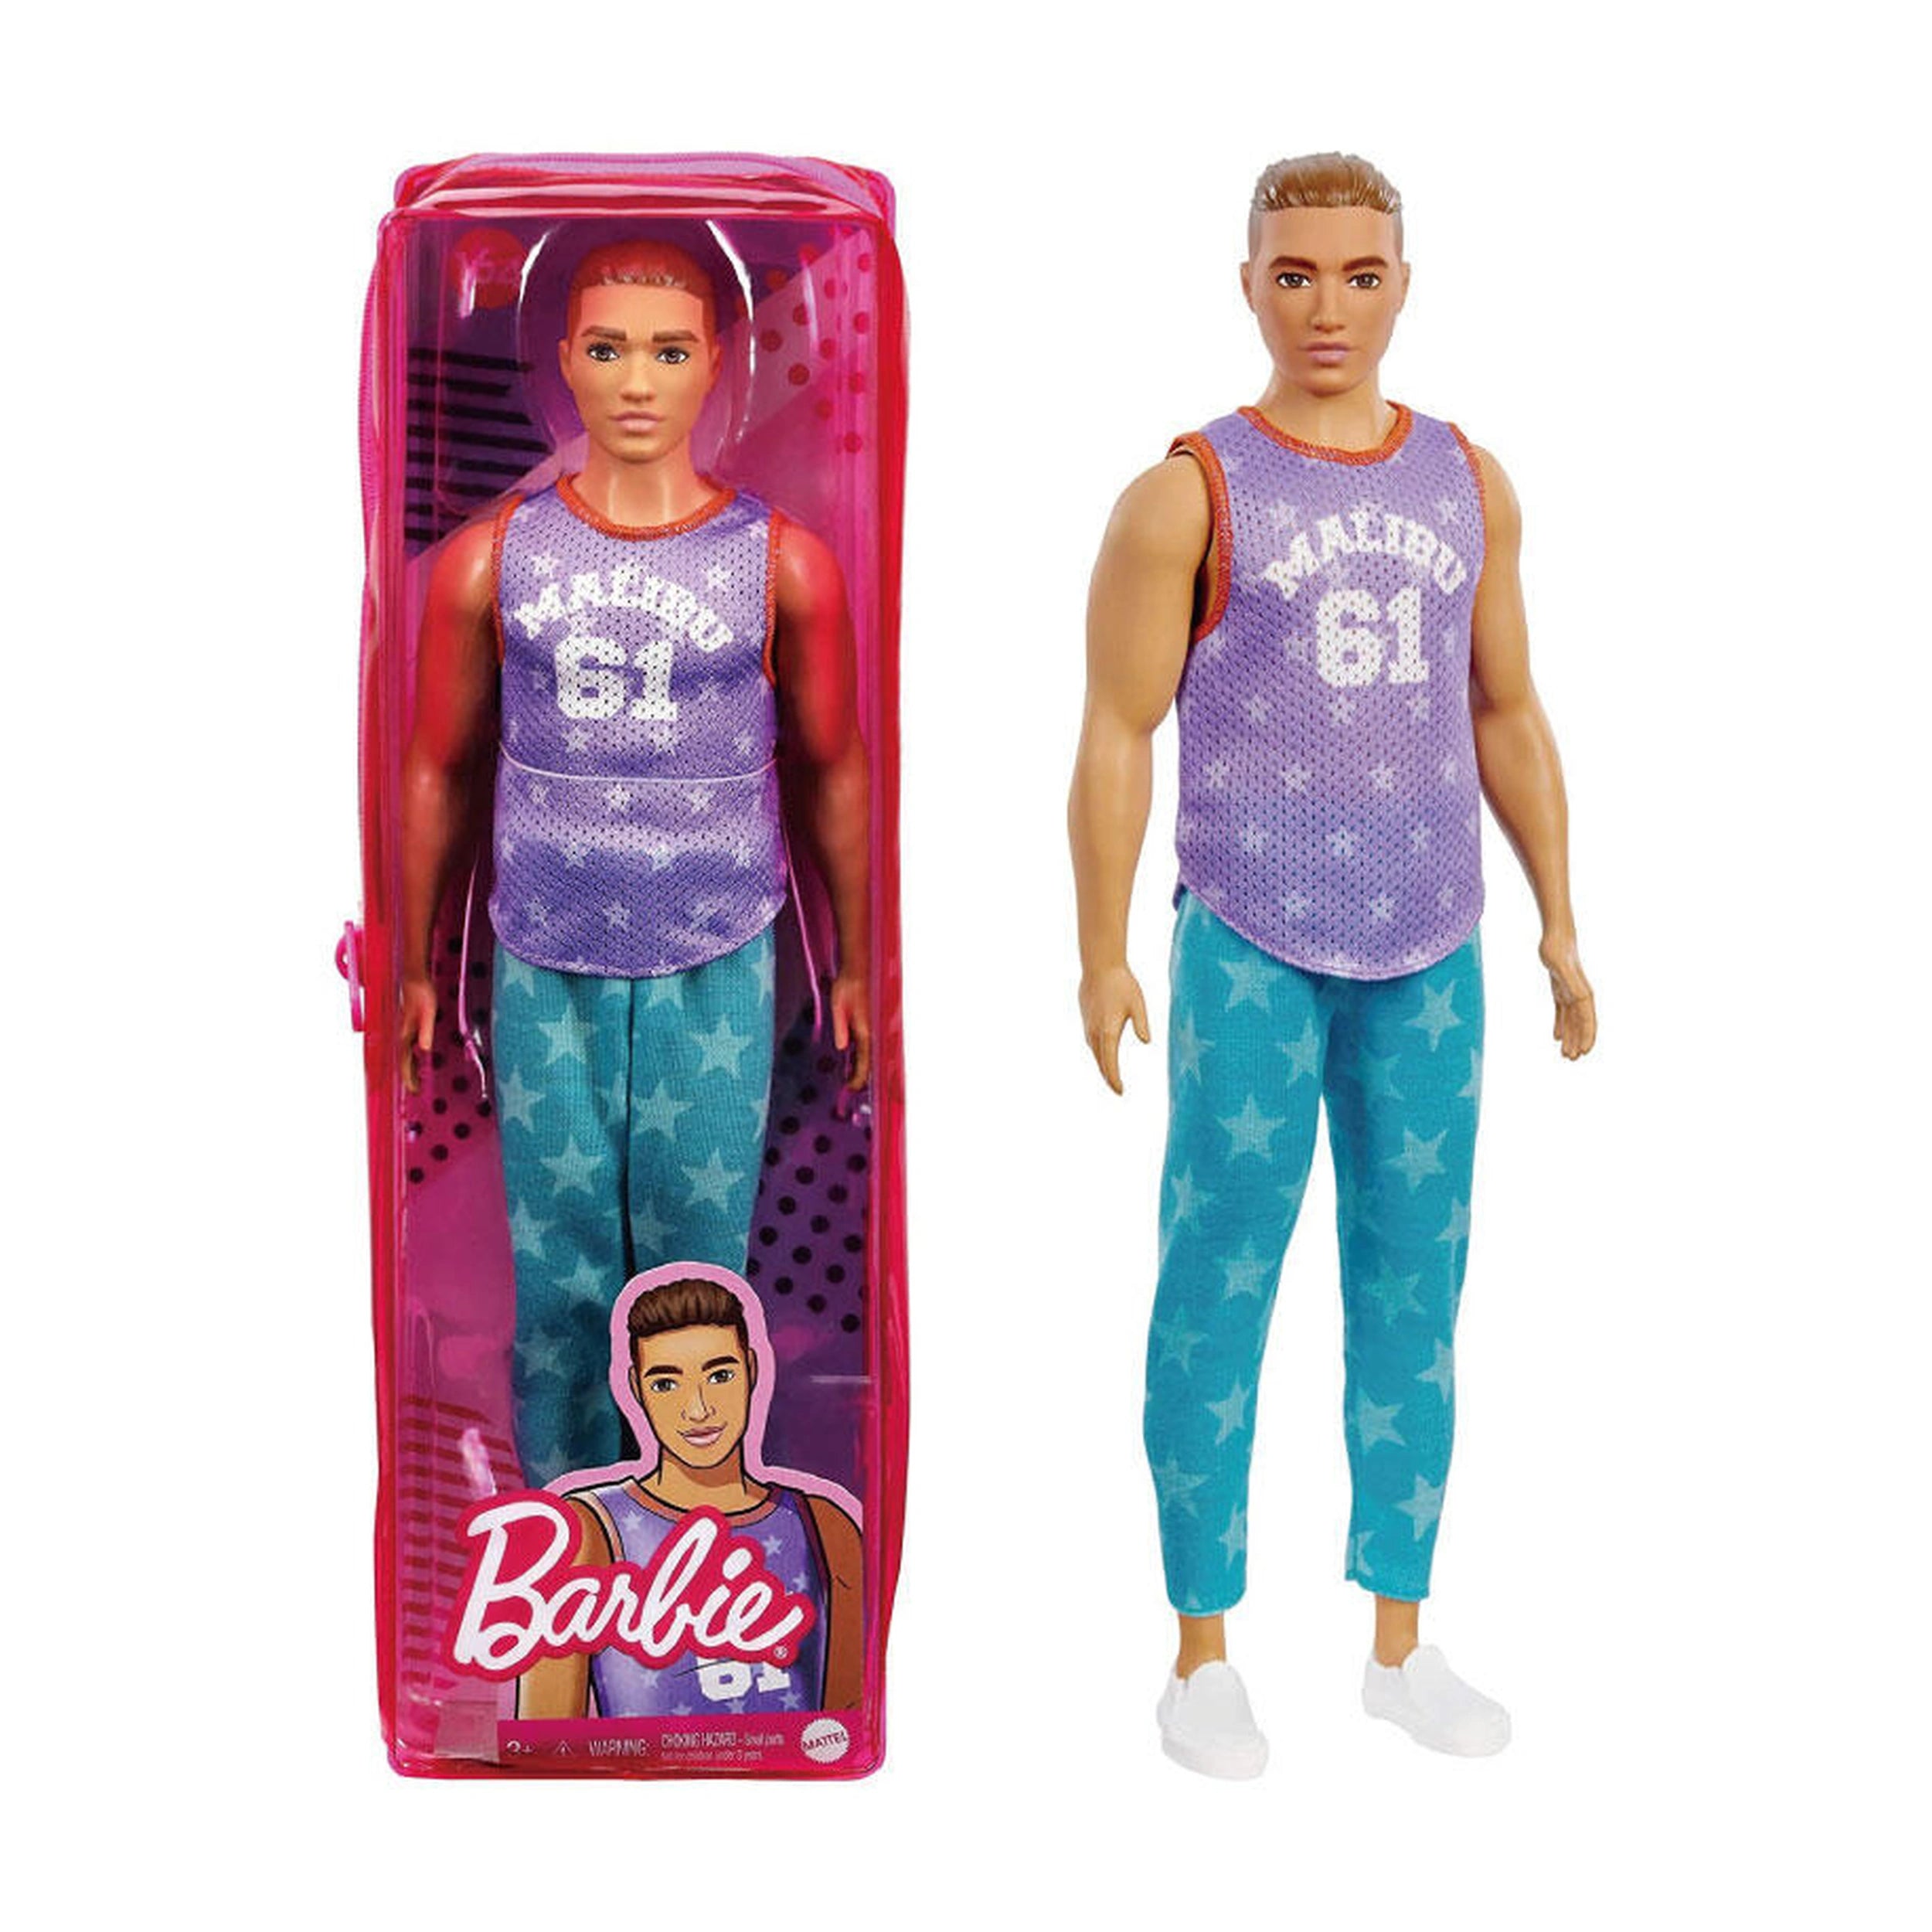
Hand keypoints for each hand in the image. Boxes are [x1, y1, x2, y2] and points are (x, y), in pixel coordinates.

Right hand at [399, 977, 436, 1094]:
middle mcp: (402, 1034)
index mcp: (406, 1033)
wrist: (414, 977)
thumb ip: (426, 1030)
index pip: (405, 1061)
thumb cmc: (422, 993)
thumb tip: (425, 1049)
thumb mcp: (429, 1012)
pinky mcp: (408, 1025)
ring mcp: (404, 1029)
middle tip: (415, 1091)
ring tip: (415, 1080)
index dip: (409, 1077)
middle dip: (408, 1077)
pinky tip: (418, 1057)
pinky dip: (411, 1056)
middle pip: (403, 1060)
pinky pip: (408, 1046)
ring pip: (404, 1054)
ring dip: (409, 1067)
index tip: (414, 1090)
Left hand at [830, 972, 871, 1090]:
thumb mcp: (838, 1005)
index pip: (865, 1059)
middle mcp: (870, 1030)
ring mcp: (869, 1028)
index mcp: (864, 1029)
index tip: (852, 1088)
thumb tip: (842, 1047)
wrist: (857, 971)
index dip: (859, 1076)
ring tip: (852, 1080)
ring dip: (862, 1067)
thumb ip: (841, 1026)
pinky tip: (853, 1060)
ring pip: (869, 1054)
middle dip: (862, 1076)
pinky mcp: (866, 1024)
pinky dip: (861, 1056)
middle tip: (851, 1090)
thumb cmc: (847, 986)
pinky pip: (866, 1045)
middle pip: (869, 1060)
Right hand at [1080, 962, 1149, 1093]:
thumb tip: (1146, 1041)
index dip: (1115, 1080)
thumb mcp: (1137, 1003)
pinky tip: (1103, 1053)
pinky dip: (1098, 1052)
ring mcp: (1088, 1026)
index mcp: (1108, 1031)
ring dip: (1102, 1065)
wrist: (1099, 966)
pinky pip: (1091, 1042)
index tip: (1121, 1092)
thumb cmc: (1121, 983)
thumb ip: (1141, 1023)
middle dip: (1108, 1077)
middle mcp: (1095, 1032)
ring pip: (1094, 1052)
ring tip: (1110, 1076)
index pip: (1110, 1063)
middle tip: (1117, 1090)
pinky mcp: (1086, 1019)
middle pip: (1100, 1062)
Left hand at [1539, 931, 1595, 1059]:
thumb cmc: (1558, 952)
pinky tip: (1556, 1037)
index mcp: (1583, 994)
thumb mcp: (1563, 970)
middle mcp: (1579, 996)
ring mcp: (1570, 993)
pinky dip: (1560, 1025)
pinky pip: (1562, 1013)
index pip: (1587, 1021)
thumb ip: (1572, 985)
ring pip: (1571, 1021)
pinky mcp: (1561, 990)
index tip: (1584, 1052)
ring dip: (1569, 1037)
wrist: (1555, 938)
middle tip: (1572, 1059)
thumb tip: (1581, 1000)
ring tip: (1565, 1053)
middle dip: (1577, 1042)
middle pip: (1580, 1024)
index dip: (1586, 1037)